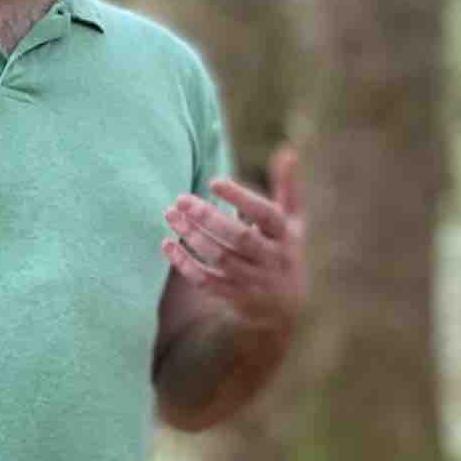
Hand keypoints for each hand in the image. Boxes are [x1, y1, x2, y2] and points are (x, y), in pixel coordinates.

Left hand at [164, 143, 307, 333]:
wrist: (287, 309)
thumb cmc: (284, 250)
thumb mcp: (293, 221)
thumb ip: (287, 187)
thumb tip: (286, 151)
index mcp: (286, 236)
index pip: (266, 215)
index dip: (241, 198)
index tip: (214, 182)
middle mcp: (272, 259)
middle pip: (241, 238)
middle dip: (209, 218)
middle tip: (181, 199)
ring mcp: (254, 281)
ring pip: (221, 259)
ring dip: (193, 237)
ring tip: (171, 215)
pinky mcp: (235, 297)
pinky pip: (207, 282)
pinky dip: (185, 265)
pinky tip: (167, 245)